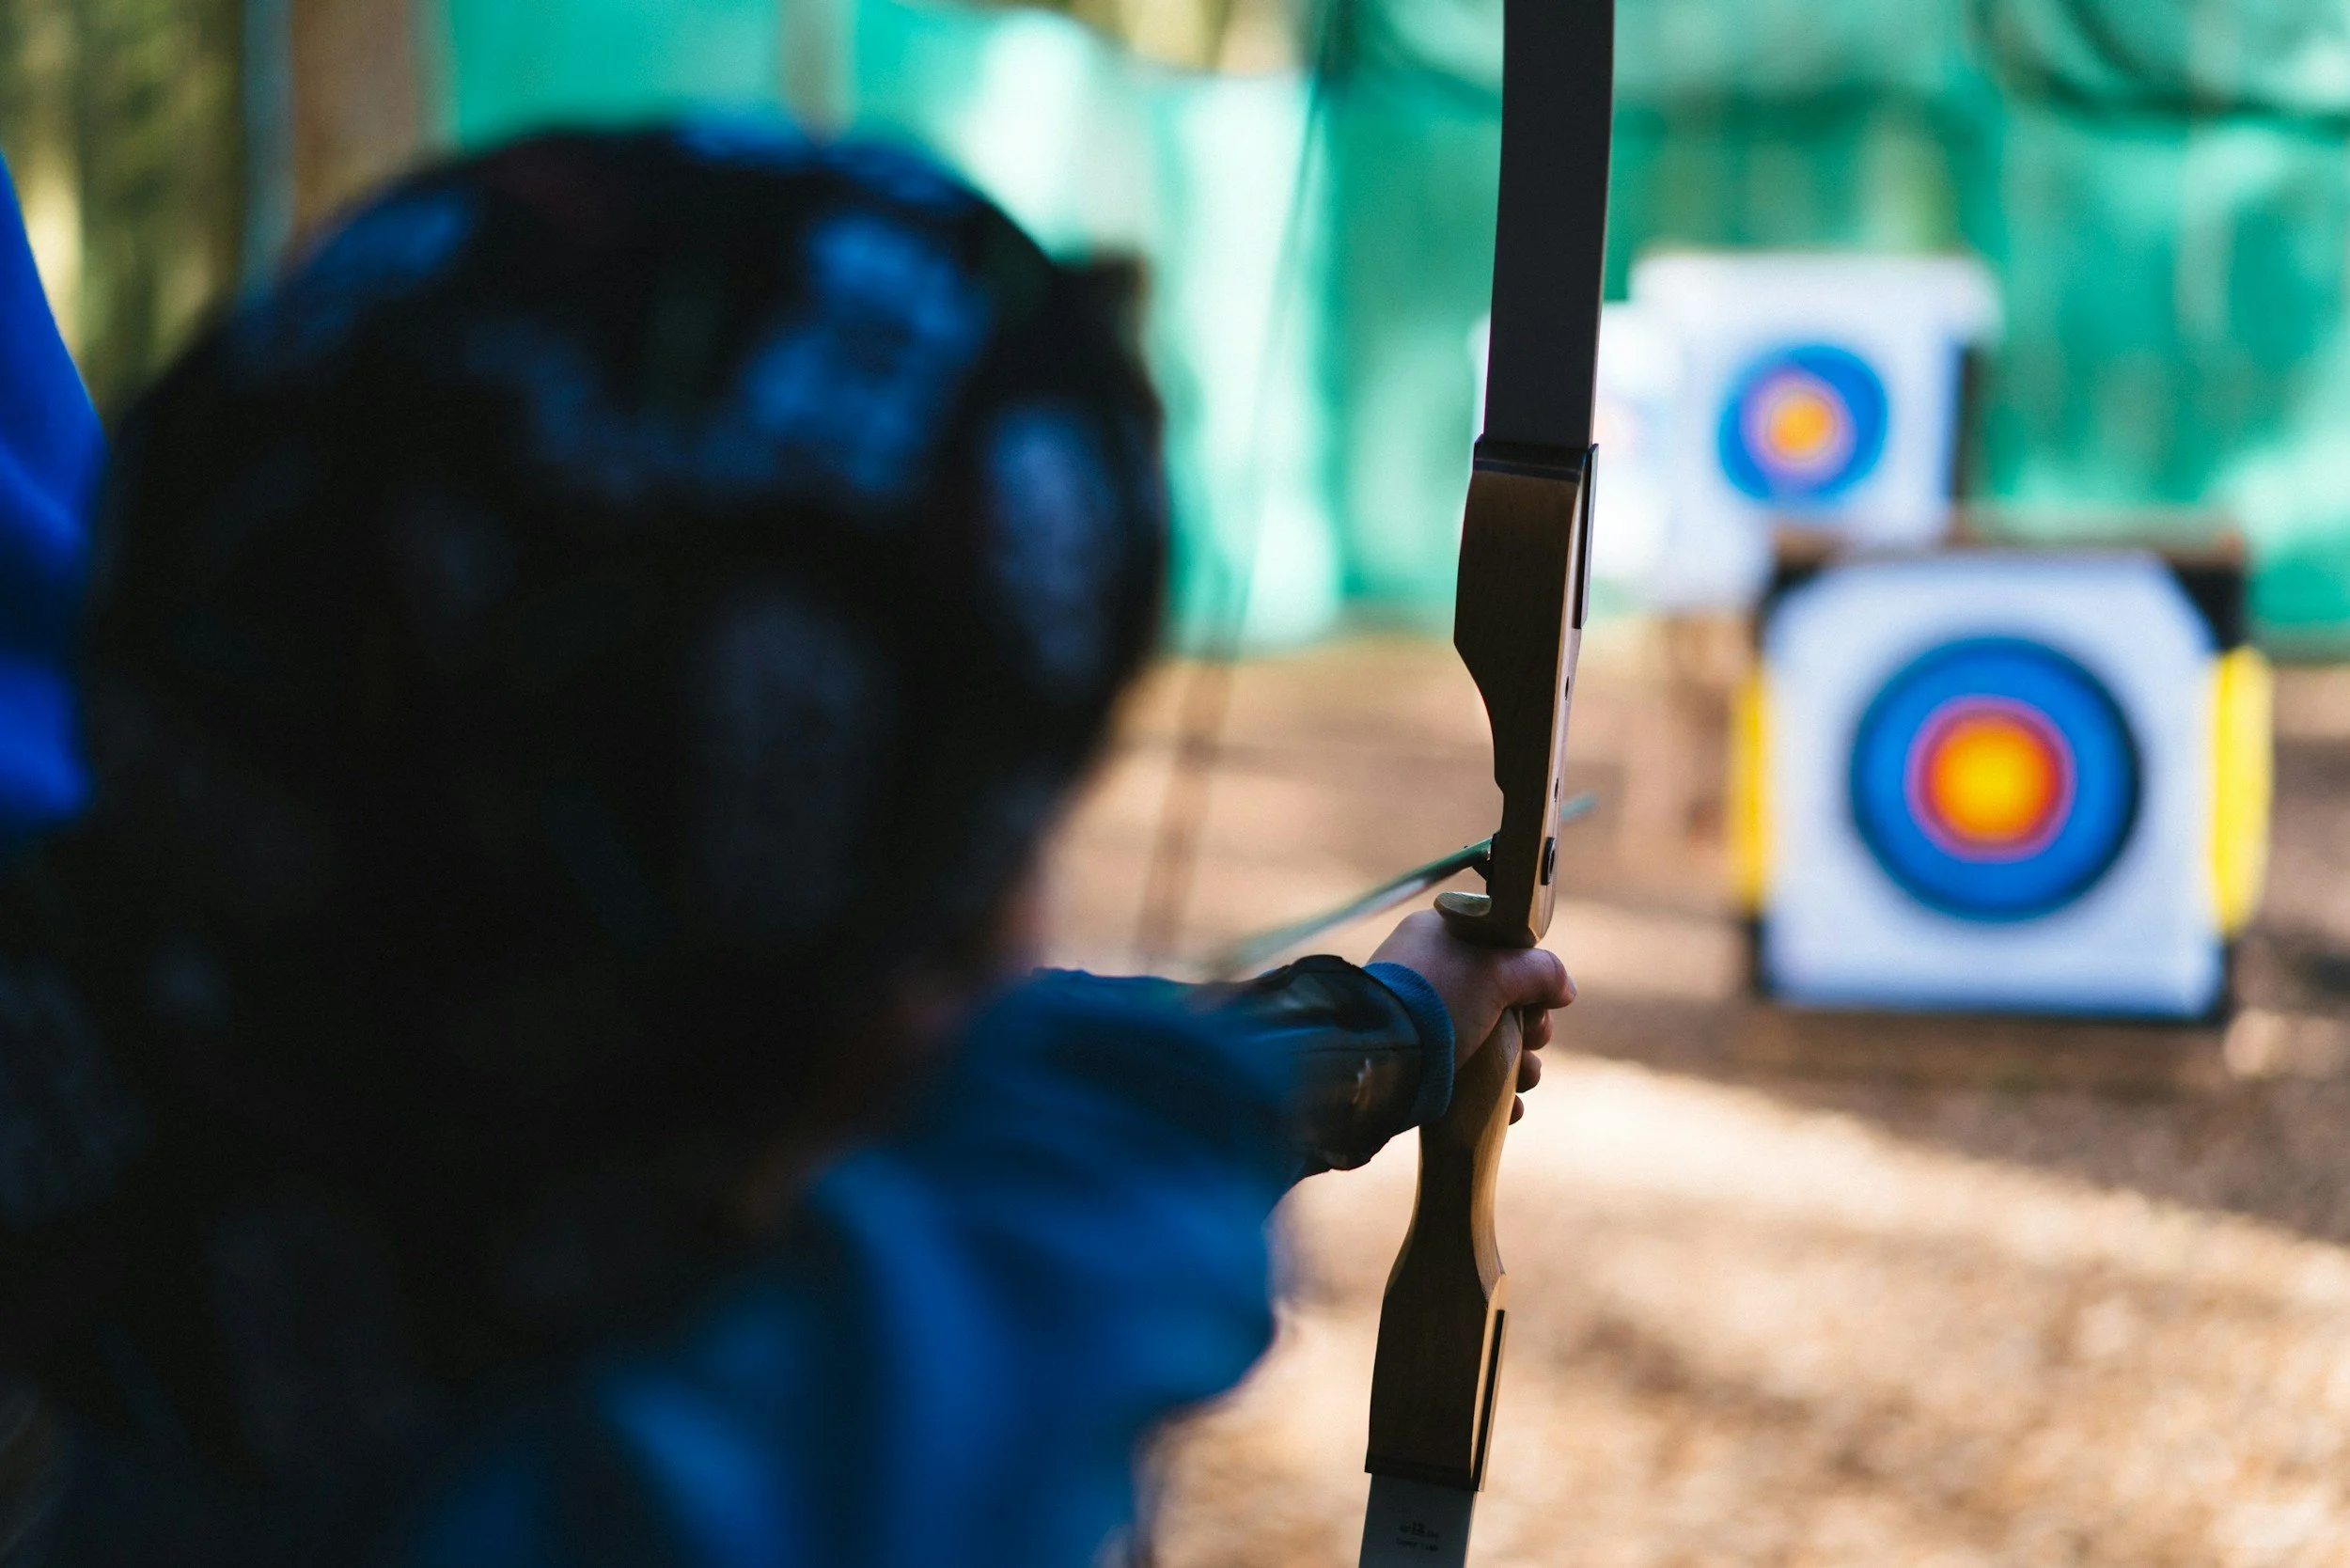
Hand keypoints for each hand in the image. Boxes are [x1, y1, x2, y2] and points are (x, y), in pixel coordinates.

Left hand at [1369, 909, 1574, 1122]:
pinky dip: (1494, 1092)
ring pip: (1489, 1040)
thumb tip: (1565, 988)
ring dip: (1519, 1063)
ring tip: (1526, 1079)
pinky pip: (1468, 1074)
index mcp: (1439, 936)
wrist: (1382, 1057)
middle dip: (1529, 1027)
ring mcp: (1422, 1019)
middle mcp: (1429, 973)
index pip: (1499, 949)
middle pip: (1501, 998)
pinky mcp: (1421, 1062)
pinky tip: (1509, 1107)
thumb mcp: (1497, 972)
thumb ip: (1541, 971)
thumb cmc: (1440, 1000)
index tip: (1540, 1000)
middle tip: (1533, 1040)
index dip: (1529, 977)